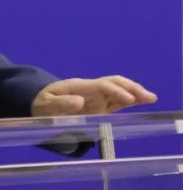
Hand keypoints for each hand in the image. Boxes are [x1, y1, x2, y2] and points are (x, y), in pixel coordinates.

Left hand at [31, 76, 156, 115]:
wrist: (39, 104)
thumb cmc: (42, 104)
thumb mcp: (45, 106)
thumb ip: (60, 104)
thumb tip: (79, 102)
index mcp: (78, 87)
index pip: (100, 86)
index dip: (115, 91)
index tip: (128, 99)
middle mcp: (89, 89)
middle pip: (112, 83)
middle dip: (130, 88)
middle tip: (148, 97)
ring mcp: (95, 97)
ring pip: (118, 89)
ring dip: (134, 92)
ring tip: (150, 98)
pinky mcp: (99, 105)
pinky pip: (116, 100)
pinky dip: (130, 100)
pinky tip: (141, 101)